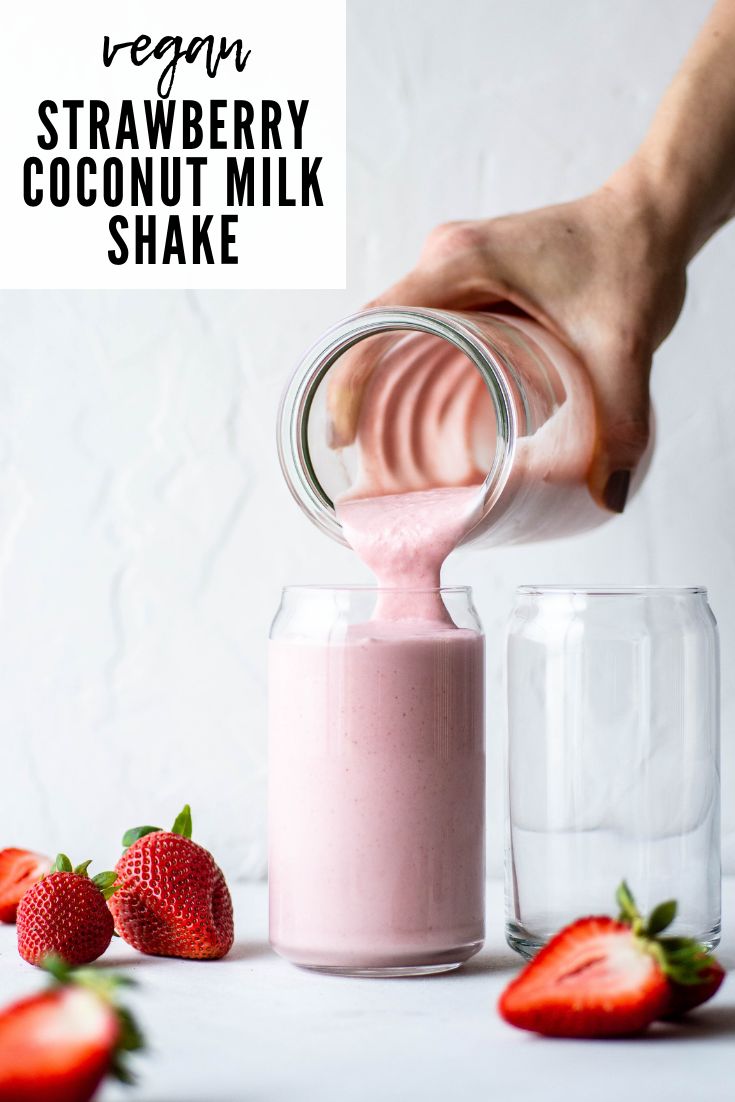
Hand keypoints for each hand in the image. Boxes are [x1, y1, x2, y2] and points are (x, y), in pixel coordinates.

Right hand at [329, 171, 687, 511]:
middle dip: (360, 389)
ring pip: (398, 326)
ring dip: (384, 376)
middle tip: (360, 452)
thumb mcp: (625, 345)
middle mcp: (447, 257)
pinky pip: (425, 321)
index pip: (378, 323)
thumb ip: (621, 420)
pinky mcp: (472, 275)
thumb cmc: (633, 256)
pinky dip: (413, 361)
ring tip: (383, 436)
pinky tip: (422, 403)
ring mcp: (456, 263)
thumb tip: (608, 495)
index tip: (341, 435)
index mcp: (463, 263)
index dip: (348, 380)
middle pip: (378, 328)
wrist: (653, 213)